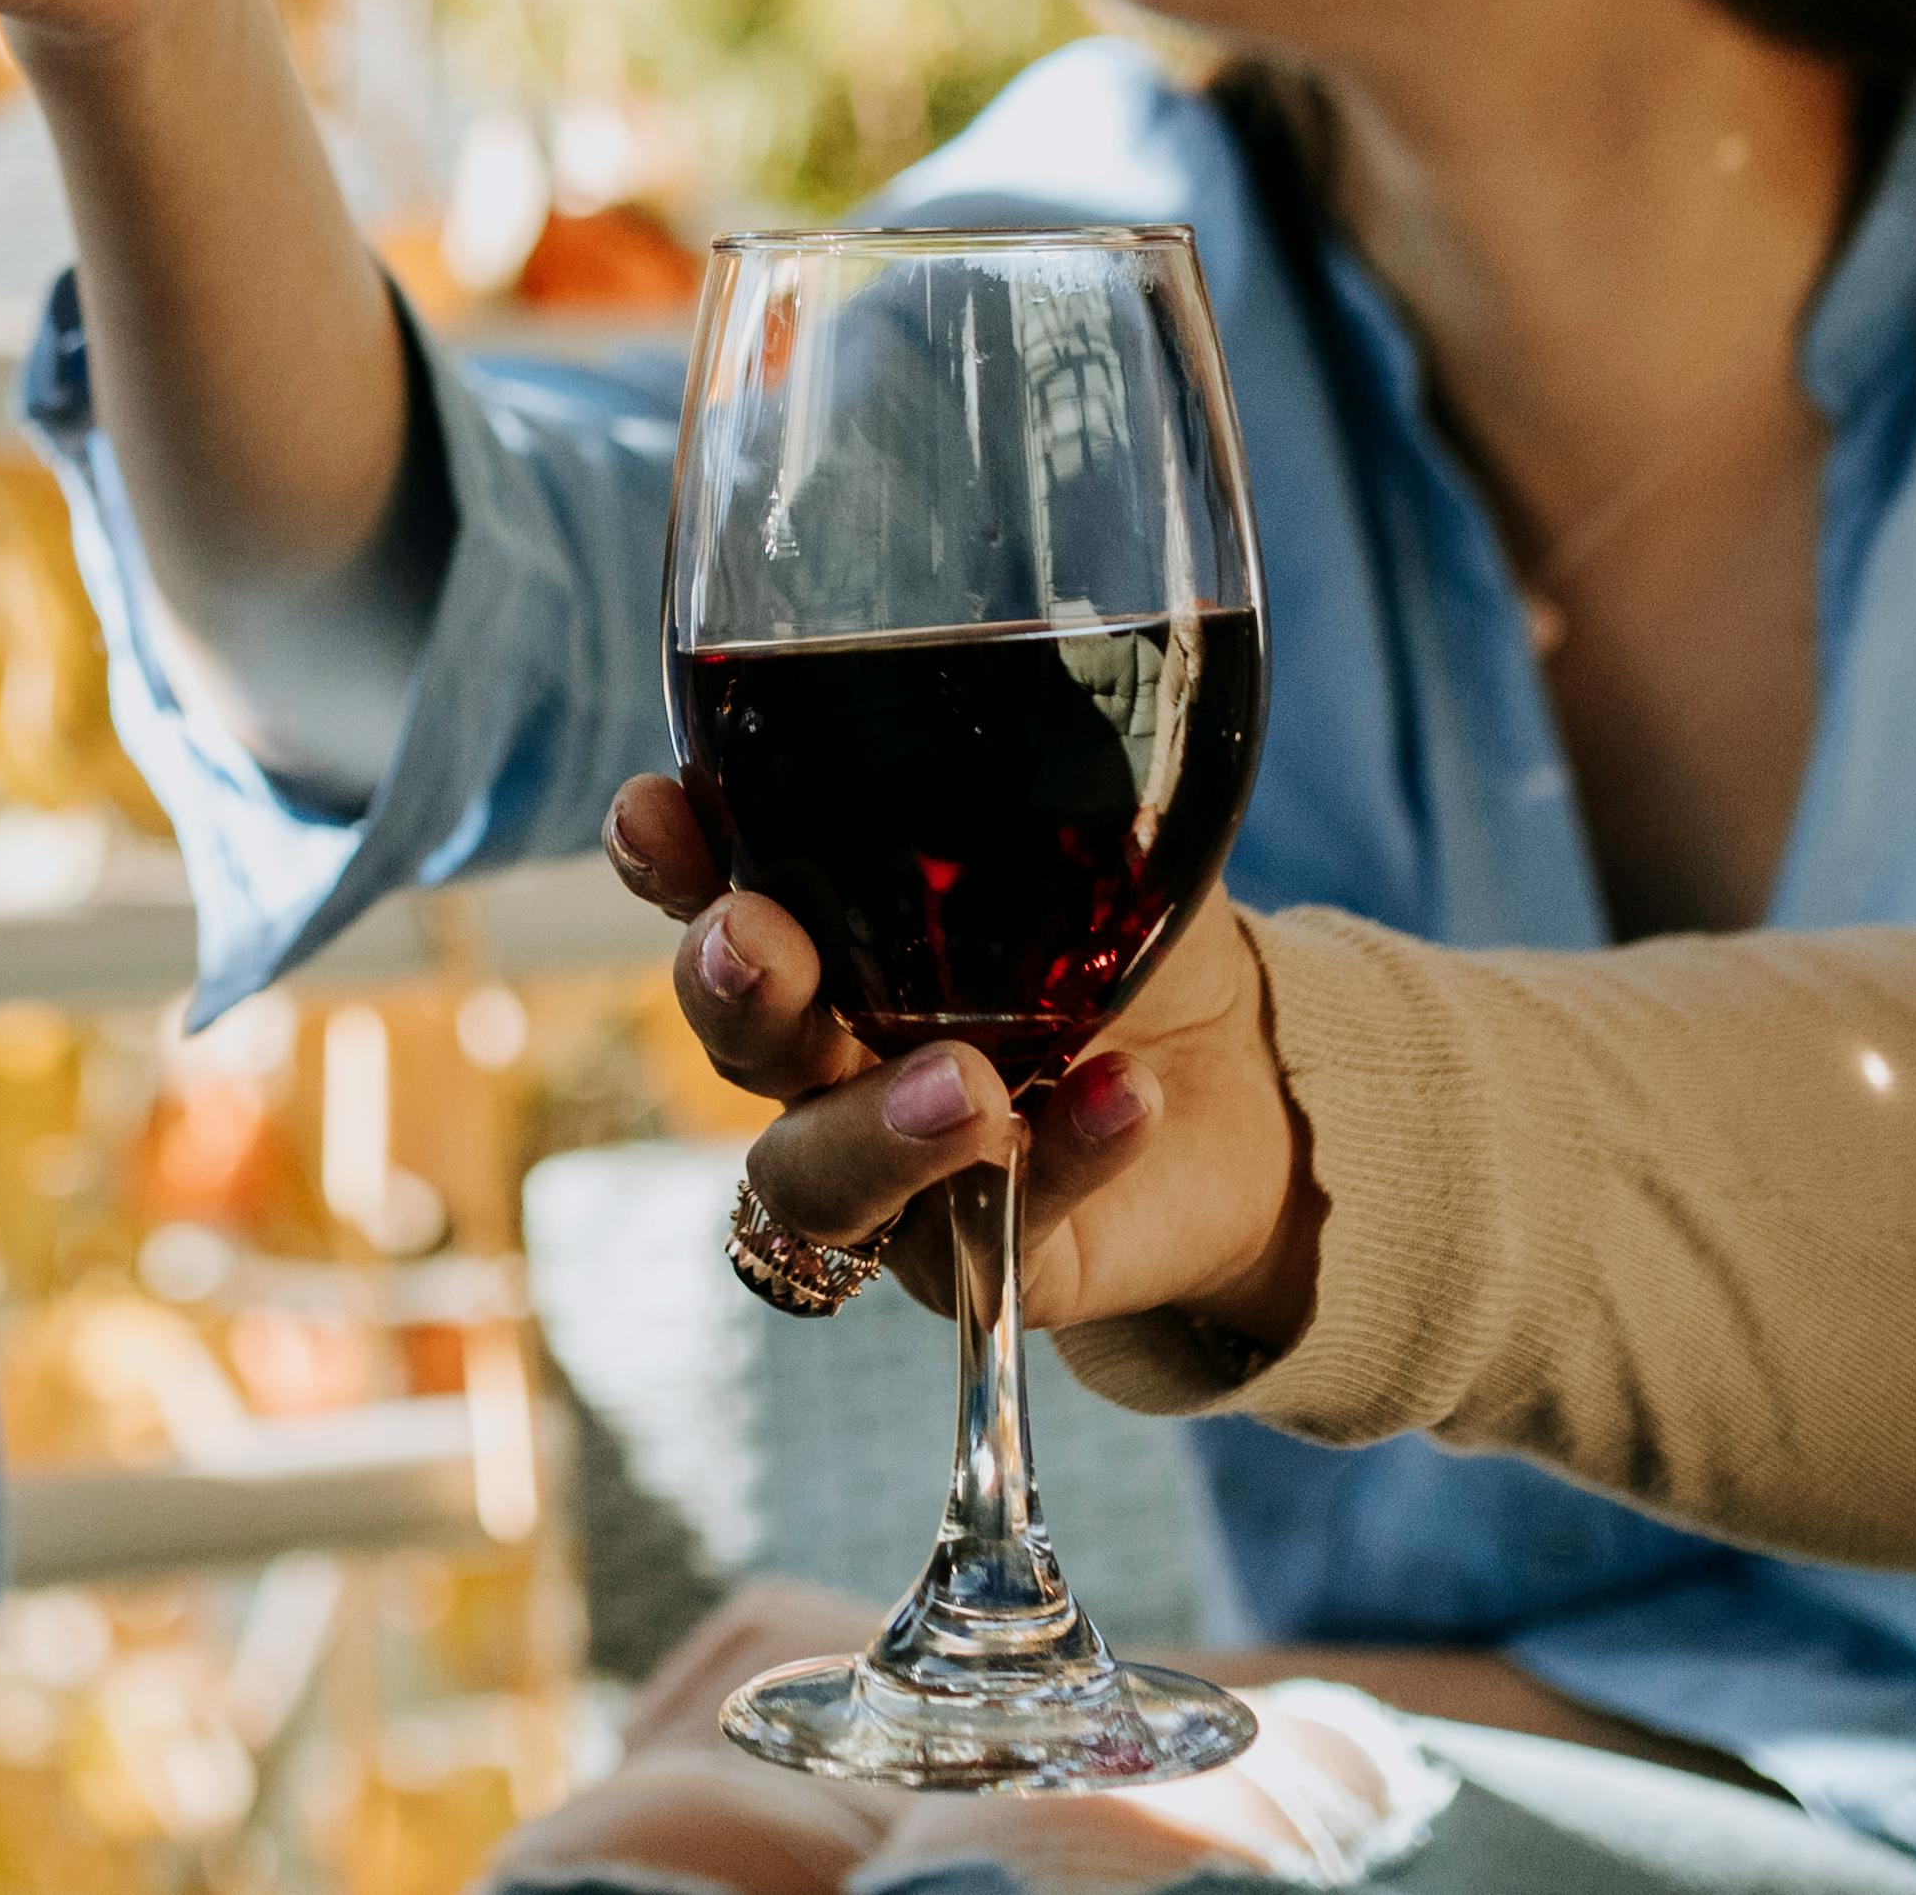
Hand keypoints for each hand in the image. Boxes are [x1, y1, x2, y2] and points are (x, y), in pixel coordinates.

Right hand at [604, 774, 1320, 1354]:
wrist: (1260, 1078)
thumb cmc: (1136, 932)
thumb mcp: (1086, 830)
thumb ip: (1032, 772)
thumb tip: (1036, 655)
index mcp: (818, 928)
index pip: (701, 887)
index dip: (661, 857)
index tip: (655, 812)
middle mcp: (824, 1056)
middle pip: (731, 1037)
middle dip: (727, 990)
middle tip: (757, 945)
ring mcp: (894, 1173)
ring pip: (813, 1179)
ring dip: (876, 1128)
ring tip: (972, 1084)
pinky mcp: (987, 1261)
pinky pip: (997, 1231)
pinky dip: (1064, 1157)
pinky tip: (1125, 1097)